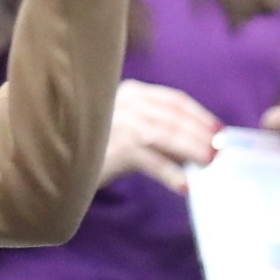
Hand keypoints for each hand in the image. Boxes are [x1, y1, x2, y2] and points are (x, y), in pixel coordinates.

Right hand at [104, 81, 223, 191]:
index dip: (200, 116)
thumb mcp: (129, 129)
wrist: (60, 167)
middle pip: (174, 117)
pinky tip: (184, 187)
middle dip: (201, 134)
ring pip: (166, 135)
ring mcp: (118, 122)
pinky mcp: (114, 148)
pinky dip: (170, 174)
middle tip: (219, 151)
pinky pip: (151, 161)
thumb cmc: (99, 151)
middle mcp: (124, 101)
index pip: (174, 100)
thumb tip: (204, 144)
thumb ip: (158, 128)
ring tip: (209, 163)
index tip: (219, 130)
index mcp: (130, 91)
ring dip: (192, 149)